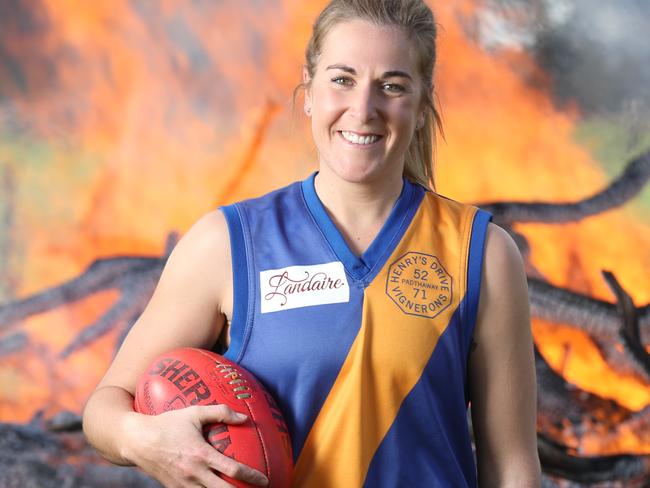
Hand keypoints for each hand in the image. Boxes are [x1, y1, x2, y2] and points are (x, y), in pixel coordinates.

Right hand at [124, 404, 268, 487]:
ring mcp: (183, 485)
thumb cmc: (168, 423)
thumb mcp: (194, 413)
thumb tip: (244, 417)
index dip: (251, 477)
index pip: (233, 470)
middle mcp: (194, 474)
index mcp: (201, 455)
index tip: (264, 480)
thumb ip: (220, 412)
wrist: (137, 441)